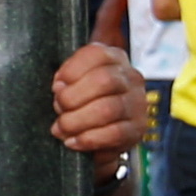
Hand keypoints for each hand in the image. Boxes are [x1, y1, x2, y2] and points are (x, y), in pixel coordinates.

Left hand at [47, 41, 149, 158]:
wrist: (105, 129)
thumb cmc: (84, 100)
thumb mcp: (73, 82)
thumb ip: (65, 80)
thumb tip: (60, 88)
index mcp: (113, 59)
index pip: (96, 54)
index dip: (71, 70)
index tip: (57, 86)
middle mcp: (129, 78)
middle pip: (103, 81)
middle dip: (72, 98)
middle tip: (59, 109)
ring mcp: (137, 103)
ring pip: (107, 109)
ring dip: (77, 121)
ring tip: (62, 128)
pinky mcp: (137, 129)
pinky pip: (114, 134)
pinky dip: (88, 139)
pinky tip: (74, 141)